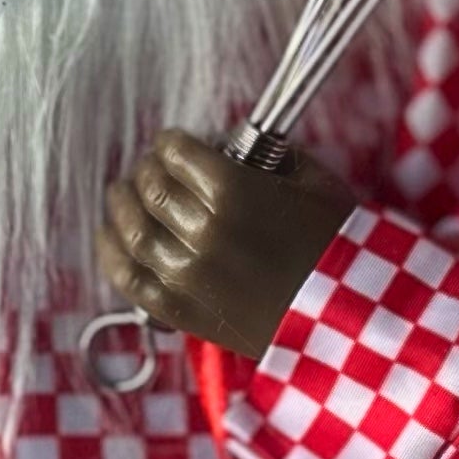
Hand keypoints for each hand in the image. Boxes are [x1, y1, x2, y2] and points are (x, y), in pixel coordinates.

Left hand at [98, 129, 355, 359]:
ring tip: (122, 196)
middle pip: (149, 188)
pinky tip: (110, 237)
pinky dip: (111, 254)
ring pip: (130, 231)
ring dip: (121, 206)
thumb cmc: (338, 245)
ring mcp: (188, 275)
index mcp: (233, 192)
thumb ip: (266, 155)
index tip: (172, 144)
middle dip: (146, 170)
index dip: (168, 143)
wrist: (349, 315)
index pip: (174, 152)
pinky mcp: (182, 311)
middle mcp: (202, 232)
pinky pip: (129, 279)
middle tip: (149, 168)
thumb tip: (227, 145)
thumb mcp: (314, 182)